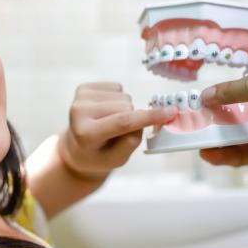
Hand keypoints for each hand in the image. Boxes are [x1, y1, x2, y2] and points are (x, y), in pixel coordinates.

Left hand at [58, 82, 177, 179]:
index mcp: (86, 134)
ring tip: (110, 123)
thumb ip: (132, 142)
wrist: (77, 148)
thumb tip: (145, 118)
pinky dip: (118, 100)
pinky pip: (117, 88)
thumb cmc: (100, 156)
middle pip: (126, 108)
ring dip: (125, 110)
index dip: (148, 117)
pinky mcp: (82, 89)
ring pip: (123, 96)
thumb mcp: (118, 159)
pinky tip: (106, 112)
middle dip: (132, 118)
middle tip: (118, 133)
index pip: (122, 122)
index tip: (171, 112)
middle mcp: (78, 113)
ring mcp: (79, 98)